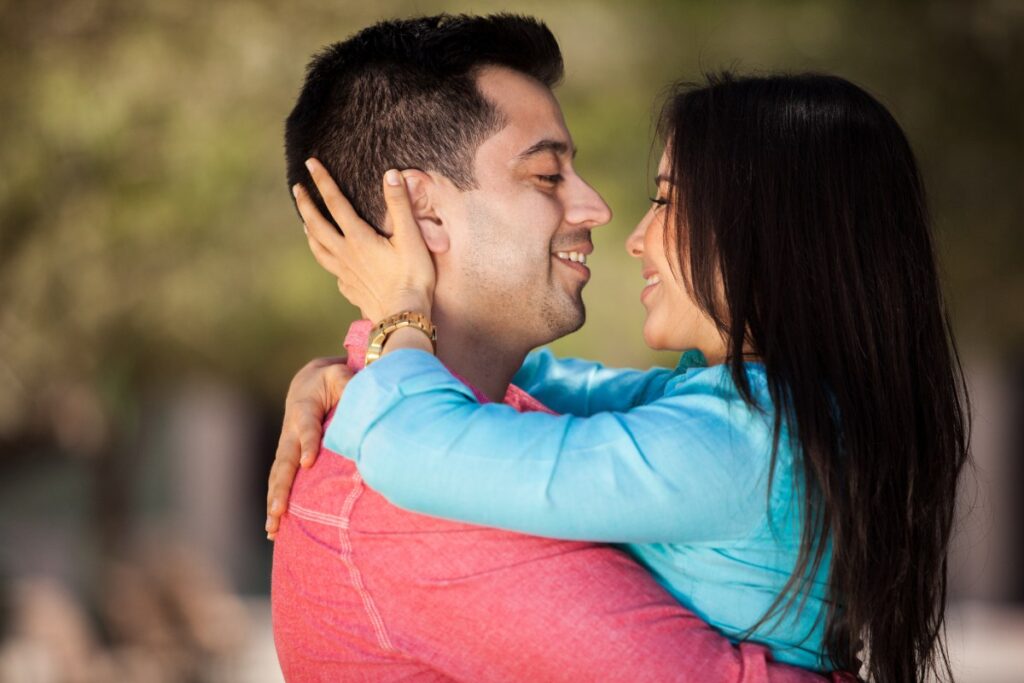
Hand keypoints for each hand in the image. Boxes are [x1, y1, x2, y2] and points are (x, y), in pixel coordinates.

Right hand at [265, 355, 352, 539]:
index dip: (308, 443)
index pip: (307, 427)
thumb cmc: (329, 380)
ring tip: (273, 528)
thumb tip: (362, 398)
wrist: (307, 384)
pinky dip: (275, 503)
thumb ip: (348, 383)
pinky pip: (279, 482)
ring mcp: (287, 447)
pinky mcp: (288, 458)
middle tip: (279, 511)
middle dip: (282, 487)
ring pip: (278, 476)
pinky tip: (274, 530)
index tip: (309, 463)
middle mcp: (291, 432)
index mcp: (304, 409)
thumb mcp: (340, 375)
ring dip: (274, 501)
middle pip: (284, 461)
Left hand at [294, 159, 435, 321]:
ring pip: (319, 249)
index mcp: (358, 238)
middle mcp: (346, 254)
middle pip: (317, 225)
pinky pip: (333, 272)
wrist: (404, 317)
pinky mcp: (350, 290)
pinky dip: (327, 261)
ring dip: (310, 233)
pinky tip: (332, 263)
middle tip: (297, 188)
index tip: (310, 163)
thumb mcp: (412, 238)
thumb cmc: (413, 278)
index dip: (323, 181)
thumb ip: (400, 205)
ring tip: (304, 224)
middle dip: (306, 204)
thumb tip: (391, 174)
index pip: (335, 203)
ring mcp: (345, 274)